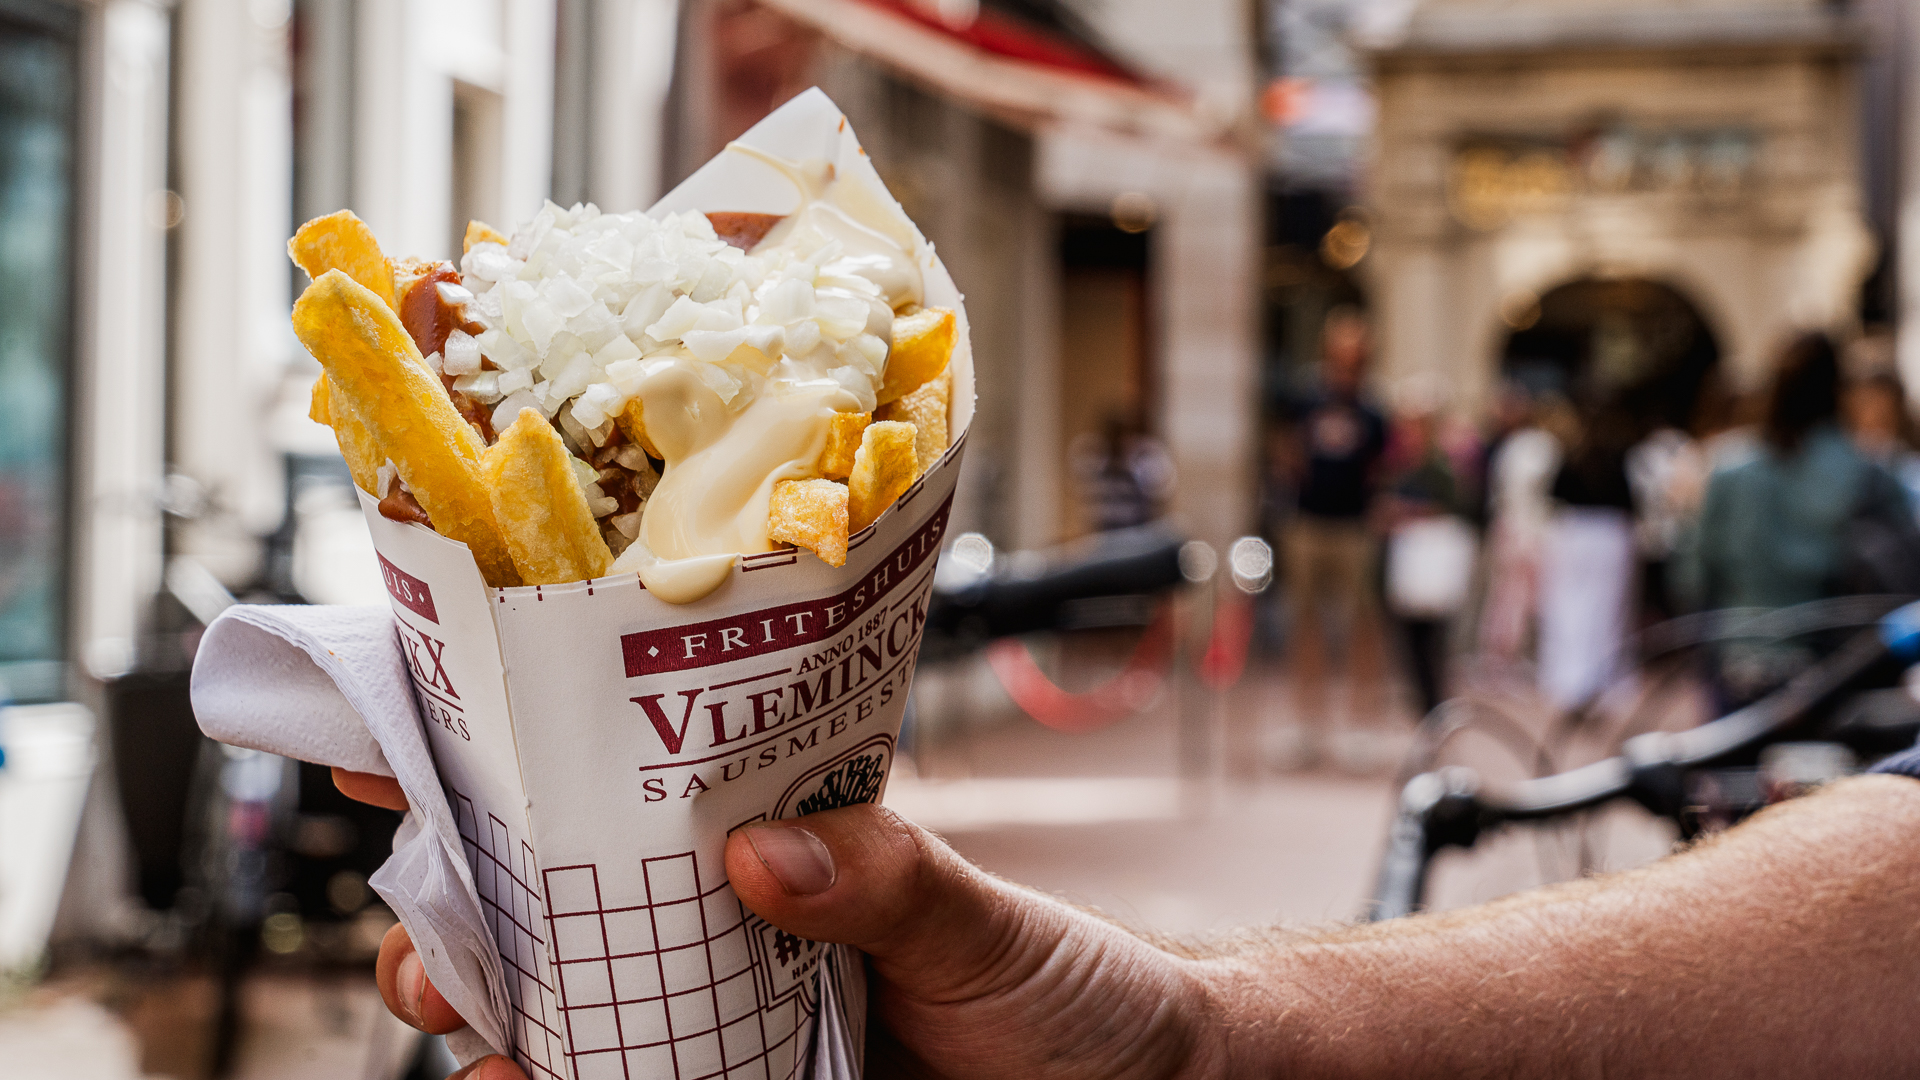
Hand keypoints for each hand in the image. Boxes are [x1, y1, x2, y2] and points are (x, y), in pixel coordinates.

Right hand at [336, 768, 1216, 1079]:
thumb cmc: (1072, 988)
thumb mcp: (983, 920)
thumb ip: (885, 883)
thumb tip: (762, 855)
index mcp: (784, 842)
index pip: (637, 780)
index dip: (518, 750)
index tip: (406, 734)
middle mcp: (736, 925)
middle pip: (565, 897)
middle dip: (466, 901)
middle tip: (423, 928)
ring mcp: (727, 1018)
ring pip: (575, 998)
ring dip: (485, 1000)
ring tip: (443, 1007)